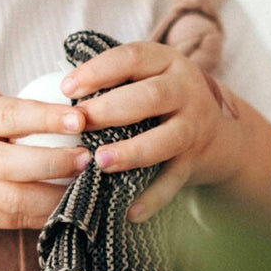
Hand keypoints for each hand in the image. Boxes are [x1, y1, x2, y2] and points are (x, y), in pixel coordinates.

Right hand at [0, 81, 87, 244]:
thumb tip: (18, 97)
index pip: (11, 116)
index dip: (48, 117)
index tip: (79, 116)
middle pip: (23, 163)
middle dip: (63, 161)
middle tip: (92, 155)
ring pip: (25, 199)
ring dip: (62, 194)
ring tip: (91, 184)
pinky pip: (19, 220)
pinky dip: (48, 215)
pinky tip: (75, 206)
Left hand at [60, 43, 245, 220]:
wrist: (216, 136)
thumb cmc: (160, 102)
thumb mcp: (146, 77)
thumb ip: (112, 79)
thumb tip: (55, 93)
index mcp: (166, 62)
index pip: (132, 58)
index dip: (98, 71)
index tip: (66, 89)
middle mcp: (185, 91)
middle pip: (151, 97)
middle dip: (111, 110)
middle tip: (79, 123)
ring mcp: (194, 127)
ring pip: (167, 139)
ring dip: (132, 151)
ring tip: (100, 162)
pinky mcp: (195, 161)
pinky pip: (174, 181)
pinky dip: (152, 198)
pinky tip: (129, 212)